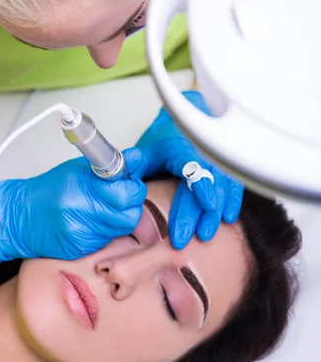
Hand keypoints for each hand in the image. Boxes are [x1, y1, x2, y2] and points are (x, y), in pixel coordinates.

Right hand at [0, 150, 146, 263]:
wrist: (20, 217)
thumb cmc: (48, 190)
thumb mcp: (78, 169)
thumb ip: (111, 165)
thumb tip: (138, 157)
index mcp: (82, 189)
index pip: (127, 194)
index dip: (132, 188)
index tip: (127, 182)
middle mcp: (82, 214)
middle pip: (130, 215)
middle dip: (130, 204)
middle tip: (118, 196)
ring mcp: (83, 235)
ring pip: (121, 228)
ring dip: (118, 217)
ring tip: (101, 207)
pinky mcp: (81, 250)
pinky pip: (108, 240)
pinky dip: (105, 230)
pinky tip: (91, 221)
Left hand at [133, 91, 243, 248]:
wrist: (180, 122)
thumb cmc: (162, 140)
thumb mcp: (143, 151)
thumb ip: (133, 168)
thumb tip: (127, 185)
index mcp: (179, 148)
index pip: (194, 167)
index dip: (202, 186)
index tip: (208, 205)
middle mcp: (202, 153)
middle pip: (208, 183)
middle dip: (200, 213)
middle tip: (185, 238)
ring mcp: (215, 160)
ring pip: (223, 186)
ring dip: (215, 213)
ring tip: (205, 234)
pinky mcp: (224, 168)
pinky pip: (234, 185)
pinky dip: (232, 201)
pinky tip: (227, 218)